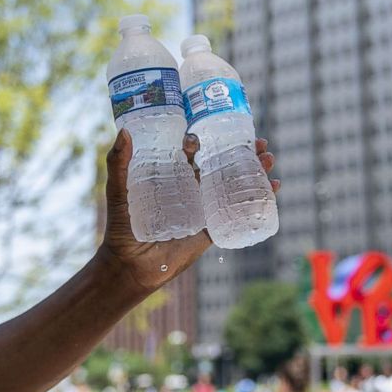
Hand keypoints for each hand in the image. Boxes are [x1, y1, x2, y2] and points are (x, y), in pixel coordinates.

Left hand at [99, 129, 277, 291]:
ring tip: (269, 159)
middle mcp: (191, 190)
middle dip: (242, 151)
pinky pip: (237, 213)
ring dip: (254, 170)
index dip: (212, 137)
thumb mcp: (118, 191)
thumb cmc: (121, 227)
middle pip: (222, 164)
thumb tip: (125, 132)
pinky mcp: (210, 229)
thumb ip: (118, 164)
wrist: (130, 266)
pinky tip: (273, 187)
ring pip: (234, 185)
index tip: (222, 125)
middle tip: (259, 142)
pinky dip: (258, 200)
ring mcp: (203, 209)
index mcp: (172, 176)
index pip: (196, 151)